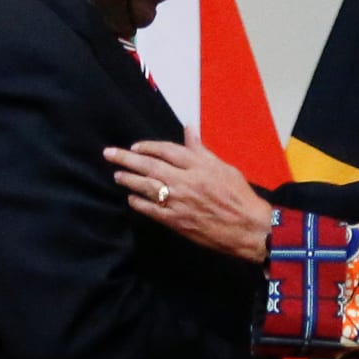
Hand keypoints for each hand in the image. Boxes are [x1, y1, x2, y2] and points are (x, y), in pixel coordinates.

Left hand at [105, 126, 272, 261]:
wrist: (249, 228)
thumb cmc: (240, 198)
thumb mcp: (224, 168)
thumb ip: (202, 150)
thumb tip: (189, 129)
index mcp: (199, 166)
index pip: (166, 150)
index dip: (148, 146)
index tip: (136, 146)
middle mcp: (186, 181)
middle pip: (150, 165)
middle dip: (127, 158)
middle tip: (110, 154)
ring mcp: (180, 202)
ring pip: (147, 187)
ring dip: (129, 180)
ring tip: (118, 175)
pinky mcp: (178, 221)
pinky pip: (152, 210)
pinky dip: (139, 203)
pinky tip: (131, 199)